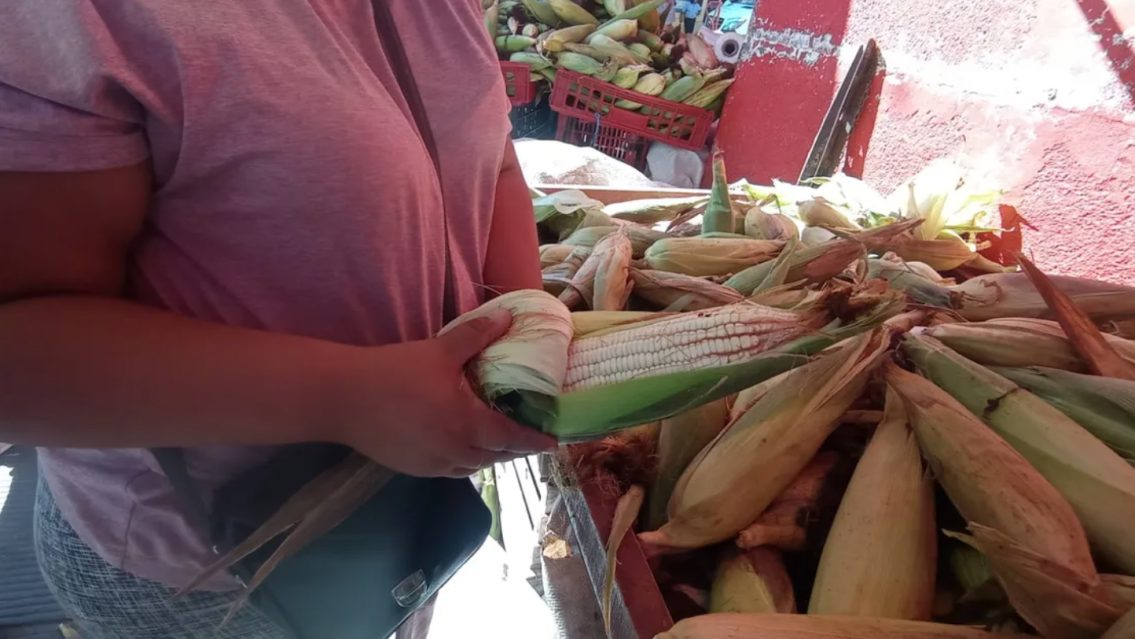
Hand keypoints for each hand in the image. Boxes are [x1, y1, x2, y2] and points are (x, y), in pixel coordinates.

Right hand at [334, 309, 557, 477]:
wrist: (343, 398)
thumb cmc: (394, 372)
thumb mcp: (440, 350)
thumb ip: (477, 335)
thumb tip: (508, 318)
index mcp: (467, 425)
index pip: (512, 438)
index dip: (535, 440)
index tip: (555, 442)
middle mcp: (455, 452)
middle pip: (496, 456)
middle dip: (514, 448)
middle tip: (529, 436)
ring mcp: (432, 465)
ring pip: (473, 466)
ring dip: (489, 455)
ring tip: (497, 440)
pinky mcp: (413, 468)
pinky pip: (450, 469)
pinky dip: (465, 459)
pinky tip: (461, 444)